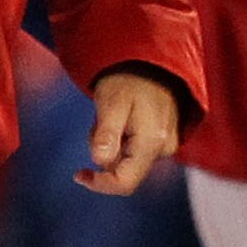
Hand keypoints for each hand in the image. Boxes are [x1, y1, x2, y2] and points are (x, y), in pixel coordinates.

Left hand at [73, 69, 182, 194]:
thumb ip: (106, 133)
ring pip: (128, 161)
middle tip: (98, 122)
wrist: (154, 61)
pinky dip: (123, 139)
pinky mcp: (165, 141)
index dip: (99, 184)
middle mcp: (164, 149)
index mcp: (151, 142)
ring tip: (111, 114)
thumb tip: (100, 161)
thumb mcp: (110, 102)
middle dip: (104, 153)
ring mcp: (167, 146)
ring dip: (112, 145)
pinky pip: (136, 151)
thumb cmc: (128, 79)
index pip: (125, 183)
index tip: (78, 175)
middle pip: (124, 171)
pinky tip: (123, 117)